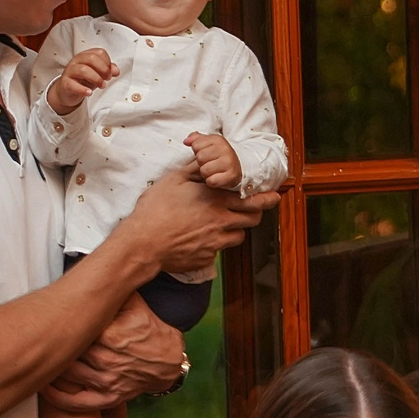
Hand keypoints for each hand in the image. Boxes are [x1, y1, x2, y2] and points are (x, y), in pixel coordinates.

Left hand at [42, 294, 184, 411]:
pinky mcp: (108, 398)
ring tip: (37, 358)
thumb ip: (113, 290)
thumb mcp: (135, 304)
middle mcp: (106, 359)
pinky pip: (76, 403)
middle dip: (51, 346)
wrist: (170, 360)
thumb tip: (92, 272)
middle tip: (35, 337)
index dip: (58, 324)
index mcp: (110, 335)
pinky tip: (44, 387)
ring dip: (50, 368)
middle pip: (67, 352)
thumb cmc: (150, 330)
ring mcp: (107, 382)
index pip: (74, 329)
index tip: (45, 317)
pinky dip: (57, 397)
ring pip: (66, 375)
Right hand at [47, 48, 117, 113]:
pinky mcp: (64, 83)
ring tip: (101, 86)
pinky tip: (89, 93)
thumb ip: (107, 70)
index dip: (108, 62)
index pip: (99, 52)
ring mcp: (69, 71)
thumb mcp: (97, 74)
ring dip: (96, 79)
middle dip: (103, 69)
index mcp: (85, 56)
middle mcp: (77, 61)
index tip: (110, 72)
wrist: (67, 91)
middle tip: (107, 78)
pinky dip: (82, 89)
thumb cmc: (82, 80)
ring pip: (83, 70)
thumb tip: (116, 71)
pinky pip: (72, 84)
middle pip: (91, 58)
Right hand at [122, 166, 275, 276]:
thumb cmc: (155, 209)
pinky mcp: (207, 258)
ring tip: (225, 223)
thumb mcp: (174, 180)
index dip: (266, 198)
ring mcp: (215, 242)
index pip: (252, 200)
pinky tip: (202, 238)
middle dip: (256, 213)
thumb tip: (206, 160)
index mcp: (215, 200)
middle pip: (252, 219)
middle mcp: (221, 221)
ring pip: (238, 236)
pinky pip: (219, 250)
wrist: (144, 243)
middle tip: (255, 210)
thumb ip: (195, 169)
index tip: (275, 196)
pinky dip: (216, 243)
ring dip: (236, 229)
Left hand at [186, 132, 242, 189]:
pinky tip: (217, 177)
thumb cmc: (219, 155)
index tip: (207, 154)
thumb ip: (195, 139)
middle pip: (199, 158)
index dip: (198, 151)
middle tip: (210, 163)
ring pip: (204, 171)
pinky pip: (211, 181)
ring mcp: (229, 163)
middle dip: (202, 163)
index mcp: (218, 140)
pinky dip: (212, 182)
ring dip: (206, 174)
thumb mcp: (209, 143)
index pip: (195, 145)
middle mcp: (225, 149)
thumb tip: (186, 142)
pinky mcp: (231, 176)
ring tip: (214, 171)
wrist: (238, 166)